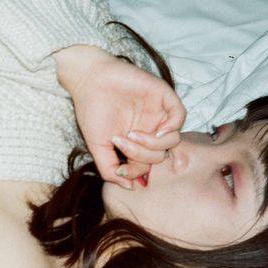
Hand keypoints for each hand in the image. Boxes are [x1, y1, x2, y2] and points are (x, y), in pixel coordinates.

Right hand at [53, 45, 184, 189]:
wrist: (88, 81)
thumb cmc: (92, 111)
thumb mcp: (98, 147)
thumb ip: (110, 170)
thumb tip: (130, 187)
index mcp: (137, 142)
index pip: (147, 165)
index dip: (137, 171)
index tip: (121, 167)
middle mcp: (150, 129)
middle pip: (161, 155)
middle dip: (142, 157)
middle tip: (122, 144)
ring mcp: (158, 113)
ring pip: (173, 140)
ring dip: (154, 145)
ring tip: (133, 135)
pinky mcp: (163, 96)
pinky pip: (179, 116)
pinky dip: (170, 129)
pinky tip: (154, 131)